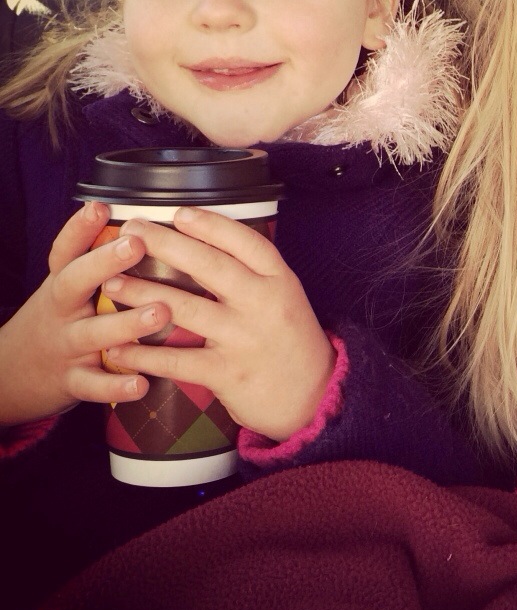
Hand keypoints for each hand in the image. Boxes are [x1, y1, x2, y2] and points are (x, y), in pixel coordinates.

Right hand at [0, 201, 171, 425]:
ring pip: (92, 334)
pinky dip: (116, 386)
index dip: (79, 228)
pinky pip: (93, 385)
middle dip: (104, 262)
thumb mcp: (67, 288)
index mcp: (62, 284)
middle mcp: (61, 310)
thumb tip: (142, 223)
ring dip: (127, 323)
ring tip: (161, 312)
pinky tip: (142, 383)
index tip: (99, 207)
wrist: (9, 376)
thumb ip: (96, 260)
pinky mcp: (70, 381)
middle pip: (74, 282)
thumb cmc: (58, 320)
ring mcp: (64, 346)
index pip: (65, 251)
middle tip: (136, 244)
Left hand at [101, 207, 335, 440]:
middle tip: (131, 231)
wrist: (313, 396)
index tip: (179, 212)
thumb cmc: (291, 341)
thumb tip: (206, 242)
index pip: (247, 242)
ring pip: (187, 309)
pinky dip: (144, 355)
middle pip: (211, 266)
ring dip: (143, 294)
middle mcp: (264, 304)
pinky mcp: (228, 374)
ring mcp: (245, 339)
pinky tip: (117, 350)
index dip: (212, 225)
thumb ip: (255, 274)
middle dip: (166, 245)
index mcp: (280, 281)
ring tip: (111, 282)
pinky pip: (178, 361)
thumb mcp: (285, 298)